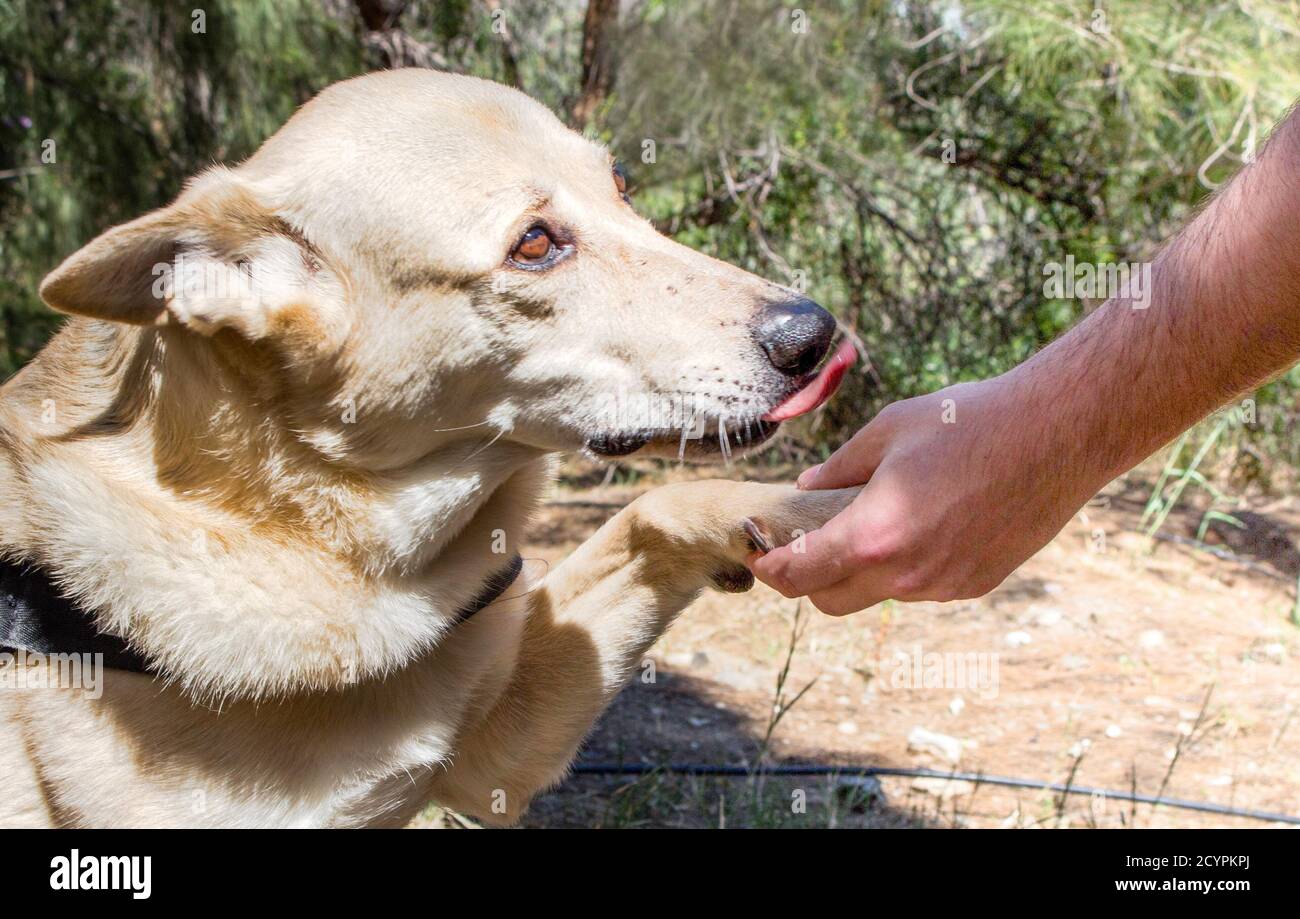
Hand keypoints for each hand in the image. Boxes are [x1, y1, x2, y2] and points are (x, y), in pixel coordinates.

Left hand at [748, 371, 1104, 614]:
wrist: (1057, 434)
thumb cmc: (968, 422)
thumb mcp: (888, 432)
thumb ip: (839, 468)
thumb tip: (806, 489)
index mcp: (874, 535)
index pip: (799, 576)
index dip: (770, 569)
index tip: (760, 552)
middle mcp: (906, 574)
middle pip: (829, 601)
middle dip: (808, 578)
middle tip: (805, 541)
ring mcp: (944, 586)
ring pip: (878, 594)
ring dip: (861, 569)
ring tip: (874, 518)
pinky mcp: (976, 584)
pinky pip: (921, 587)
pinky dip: (905, 566)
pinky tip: (924, 521)